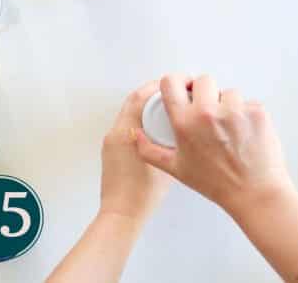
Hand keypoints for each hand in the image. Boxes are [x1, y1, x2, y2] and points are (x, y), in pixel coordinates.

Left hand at [99, 81, 171, 224]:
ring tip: (168, 108)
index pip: (139, 97)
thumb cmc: (142, 194)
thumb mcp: (168, 162)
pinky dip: (141, 120)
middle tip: (173, 91)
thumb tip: (186, 127)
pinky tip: (156, 128)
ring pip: (129, 113)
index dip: (157, 86)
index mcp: (127, 133)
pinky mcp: (111, 151)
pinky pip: (127, 126)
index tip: (174, 83)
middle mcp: (115, 134)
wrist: (122, 215)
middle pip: (133, 102)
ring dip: (147, 106)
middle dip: (154, 93)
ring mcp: (111, 143)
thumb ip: (174, 141)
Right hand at [134, 74, 292, 217]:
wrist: (253, 192)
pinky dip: (247, 114)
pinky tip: (245, 132)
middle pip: (204, 81)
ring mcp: (235, 110)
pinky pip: (249, 102)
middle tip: (209, 111)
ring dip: (228, 104)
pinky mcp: (257, 111)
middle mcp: (209, 112)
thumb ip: (150, 150)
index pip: (171, 82)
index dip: (177, 82)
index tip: (183, 88)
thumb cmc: (216, 183)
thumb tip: (137, 135)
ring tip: (229, 128)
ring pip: (229, 92)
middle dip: (205, 93)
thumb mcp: (176, 169)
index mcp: (185, 123)